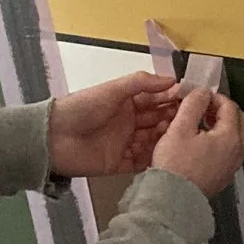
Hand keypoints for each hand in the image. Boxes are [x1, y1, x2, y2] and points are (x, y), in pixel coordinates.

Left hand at [47, 72, 180, 178]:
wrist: (52, 138)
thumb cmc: (80, 108)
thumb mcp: (112, 90)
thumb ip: (142, 82)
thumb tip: (171, 79)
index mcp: (127, 103)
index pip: (156, 100)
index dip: (172, 99)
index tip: (192, 99)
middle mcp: (129, 123)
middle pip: (158, 121)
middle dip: (173, 120)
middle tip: (189, 120)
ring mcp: (124, 144)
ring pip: (153, 142)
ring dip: (165, 139)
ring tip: (176, 137)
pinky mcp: (119, 164)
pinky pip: (141, 163)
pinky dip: (152, 160)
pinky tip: (166, 157)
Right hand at [151, 85, 243, 197]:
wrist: (172, 200)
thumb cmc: (175, 164)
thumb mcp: (180, 128)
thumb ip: (193, 105)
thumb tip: (202, 92)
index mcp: (230, 136)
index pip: (230, 106)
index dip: (214, 97)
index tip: (198, 97)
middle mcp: (238, 150)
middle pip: (241, 121)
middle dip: (225, 110)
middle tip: (205, 109)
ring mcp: (234, 164)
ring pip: (237, 136)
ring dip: (224, 126)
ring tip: (201, 124)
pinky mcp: (226, 175)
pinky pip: (231, 150)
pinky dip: (222, 141)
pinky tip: (202, 143)